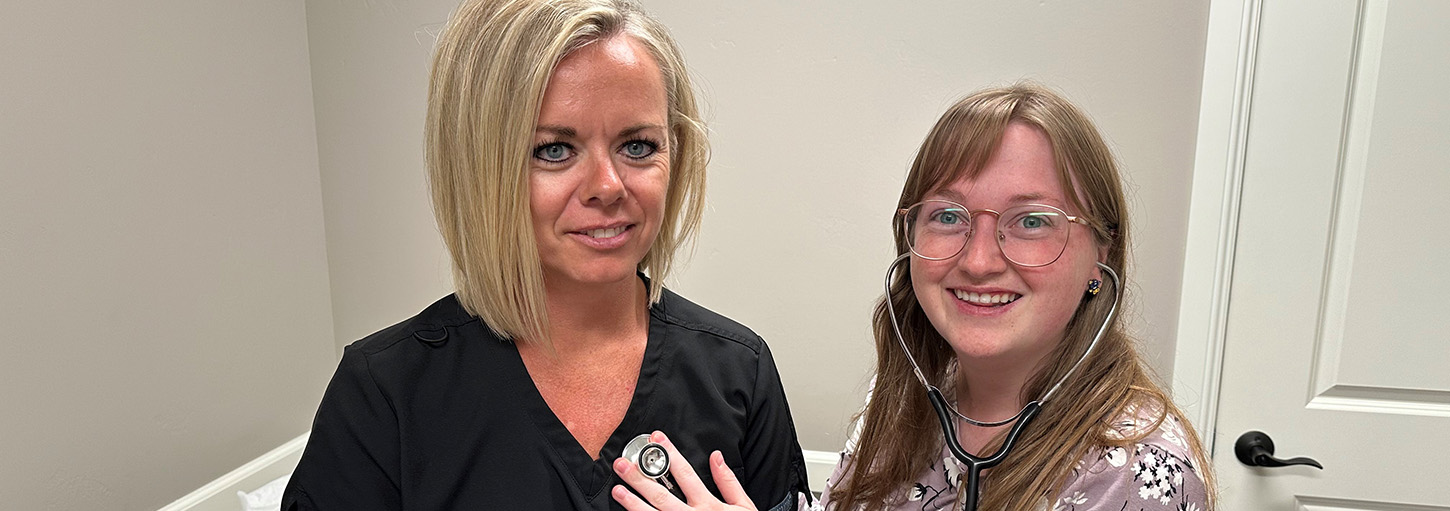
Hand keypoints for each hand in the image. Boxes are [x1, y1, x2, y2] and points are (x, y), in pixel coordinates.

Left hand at [611, 431, 757, 510]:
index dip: (670, 454)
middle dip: (639, 478)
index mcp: (709, 505)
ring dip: (633, 503)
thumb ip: (728, 481)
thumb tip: (716, 456)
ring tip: (617, 490)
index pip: (685, 474)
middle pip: (660, 494)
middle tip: (621, 464)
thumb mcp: (744, 506)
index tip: (657, 438)